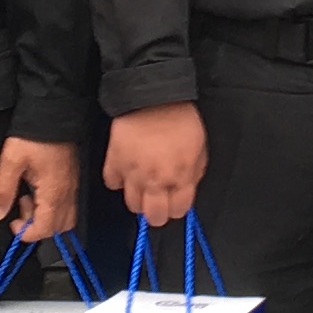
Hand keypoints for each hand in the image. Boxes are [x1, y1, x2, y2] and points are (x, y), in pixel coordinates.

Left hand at [0, 136, 79, 242]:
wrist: (54, 112)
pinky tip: (36, 190)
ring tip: (27, 197)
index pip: (45, 228)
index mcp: (53, 192)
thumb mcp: (11, 161)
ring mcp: (72, 186)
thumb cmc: (35, 134)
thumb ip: (3, 190)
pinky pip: (67, 204)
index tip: (12, 223)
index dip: (27, 233)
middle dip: (37, 226)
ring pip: (65, 217)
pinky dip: (51, 206)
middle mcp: (67, 193)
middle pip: (59, 227)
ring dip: (44, 217)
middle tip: (19, 209)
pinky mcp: (72, 178)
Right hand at [102, 103, 206, 225]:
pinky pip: (112, 183)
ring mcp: (133, 173)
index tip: (174, 202)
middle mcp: (157, 179)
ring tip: (142, 186)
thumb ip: (194, 173)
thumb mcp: (200, 147)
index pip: (179, 211)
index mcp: (181, 176)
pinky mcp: (114, 162)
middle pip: (154, 216)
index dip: (177, 207)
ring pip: (132, 205)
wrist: (153, 96)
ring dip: (138, 199)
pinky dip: (118, 180)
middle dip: (157, 212)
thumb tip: (186, 189)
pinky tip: (126, 172)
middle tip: (157, 201)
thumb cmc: (180, 118)